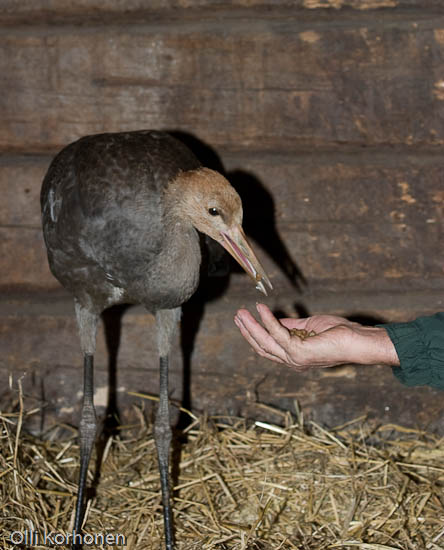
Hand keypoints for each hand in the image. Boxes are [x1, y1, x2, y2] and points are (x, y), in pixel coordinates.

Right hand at [234, 304, 398, 371]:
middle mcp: (292, 361)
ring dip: (251, 326)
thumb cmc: (339, 333)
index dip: (254, 334)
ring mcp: (294, 358)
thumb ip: (291, 325)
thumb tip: (273, 320)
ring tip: (241, 312)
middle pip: (261, 347)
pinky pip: (277, 333)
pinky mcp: (298, 352)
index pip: (268, 347)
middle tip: (237, 315)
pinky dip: (267, 320)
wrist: (357, 340)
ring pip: (265, 342)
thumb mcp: (309, 327)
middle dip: (247, 330)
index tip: (245, 319)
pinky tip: (260, 309)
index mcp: (294, 356)